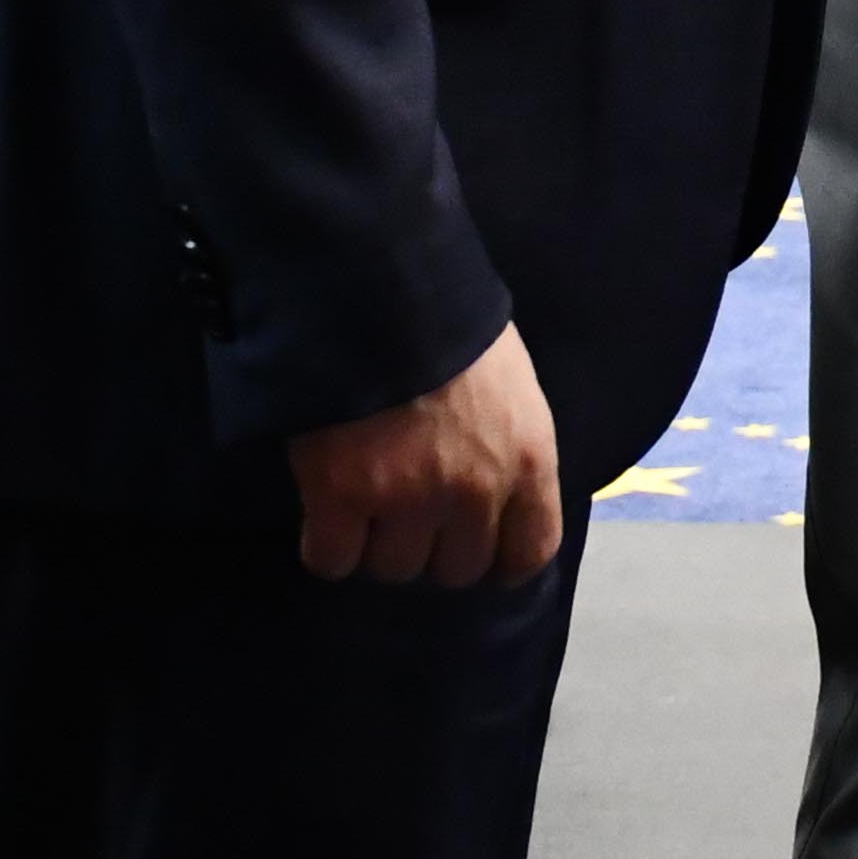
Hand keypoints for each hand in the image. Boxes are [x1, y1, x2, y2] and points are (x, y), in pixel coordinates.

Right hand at [287, 321, 559, 587]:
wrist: (378, 288)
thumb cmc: (450, 324)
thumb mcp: (511, 384)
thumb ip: (509, 446)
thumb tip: (495, 490)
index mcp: (529, 458)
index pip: (531, 552)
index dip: (500, 559)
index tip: (476, 547)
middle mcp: (475, 491)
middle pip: (457, 570)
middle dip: (433, 545)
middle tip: (409, 507)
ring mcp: (408, 499)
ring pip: (394, 568)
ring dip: (378, 543)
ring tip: (367, 495)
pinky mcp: (342, 498)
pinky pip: (333, 560)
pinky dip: (326, 543)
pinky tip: (327, 509)